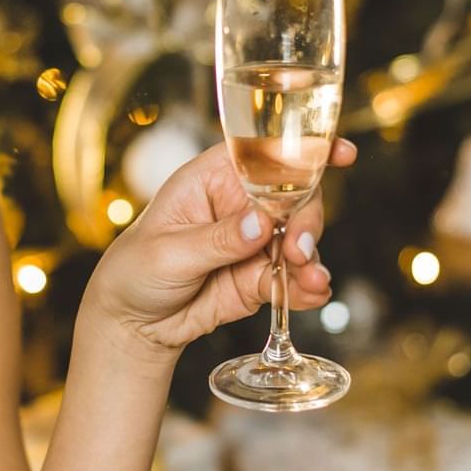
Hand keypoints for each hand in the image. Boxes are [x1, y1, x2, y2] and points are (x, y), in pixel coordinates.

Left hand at [81, 139, 357, 359]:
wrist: (131, 323)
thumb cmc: (135, 270)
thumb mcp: (168, 252)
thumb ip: (217, 239)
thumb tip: (261, 224)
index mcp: (212, 178)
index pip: (262, 151)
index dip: (302, 147)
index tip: (338, 152)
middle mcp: (240, 204)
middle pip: (294, 197)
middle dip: (307, 220)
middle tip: (299, 250)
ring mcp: (254, 242)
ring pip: (300, 240)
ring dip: (311, 258)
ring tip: (311, 280)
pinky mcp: (259, 277)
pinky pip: (292, 278)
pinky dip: (306, 287)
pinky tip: (312, 294)